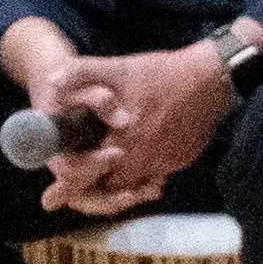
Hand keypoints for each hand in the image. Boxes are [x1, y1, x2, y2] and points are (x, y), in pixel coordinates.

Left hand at [44, 44, 228, 214]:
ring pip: (138, 184)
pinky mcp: (183, 158)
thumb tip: (50, 80)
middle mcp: (147, 157)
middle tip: (88, 179)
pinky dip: (147, 171)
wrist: (212, 77)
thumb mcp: (118, 67)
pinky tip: (142, 154)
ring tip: (113, 171)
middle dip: (101, 186)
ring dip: (125, 181)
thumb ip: (81, 72)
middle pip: (116, 187)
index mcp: (125, 140)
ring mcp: (168, 161)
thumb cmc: (162, 73)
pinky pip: (159, 174)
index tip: (56, 196)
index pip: (92, 177)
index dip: (73, 187)